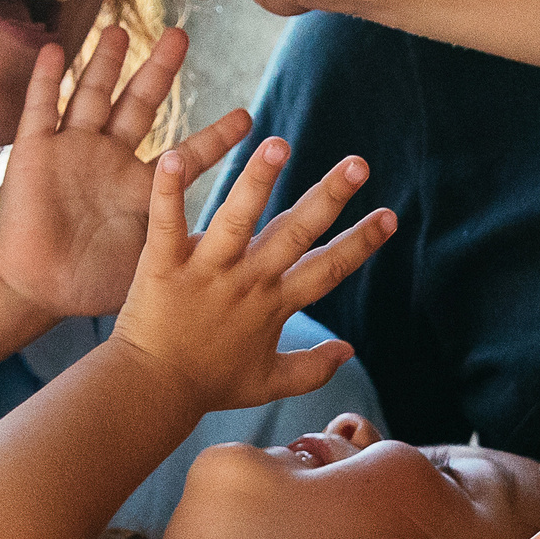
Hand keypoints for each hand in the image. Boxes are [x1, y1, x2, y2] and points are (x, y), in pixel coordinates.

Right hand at [0, 27, 212, 320]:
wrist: (35, 290)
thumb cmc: (92, 282)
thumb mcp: (151, 263)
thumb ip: (187, 253)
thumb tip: (240, 265)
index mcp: (142, 187)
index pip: (187, 155)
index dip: (216, 137)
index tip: (249, 117)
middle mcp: (110, 159)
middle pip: (140, 103)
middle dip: (159, 70)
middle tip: (180, 36)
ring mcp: (72, 152)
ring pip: (92, 96)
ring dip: (104, 63)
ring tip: (120, 29)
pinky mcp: (33, 155)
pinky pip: (40, 111)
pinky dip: (46, 81)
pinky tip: (56, 50)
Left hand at [108, 131, 392, 414]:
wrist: (150, 393)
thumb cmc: (208, 385)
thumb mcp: (268, 383)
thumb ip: (313, 368)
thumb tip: (349, 352)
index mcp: (273, 303)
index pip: (327, 269)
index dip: (360, 243)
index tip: (390, 215)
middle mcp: (246, 281)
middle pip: (295, 233)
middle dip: (329, 197)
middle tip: (358, 164)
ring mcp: (206, 270)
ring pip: (236, 219)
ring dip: (258, 181)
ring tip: (278, 145)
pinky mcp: (163, 264)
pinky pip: (166, 222)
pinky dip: (168, 190)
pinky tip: (173, 156)